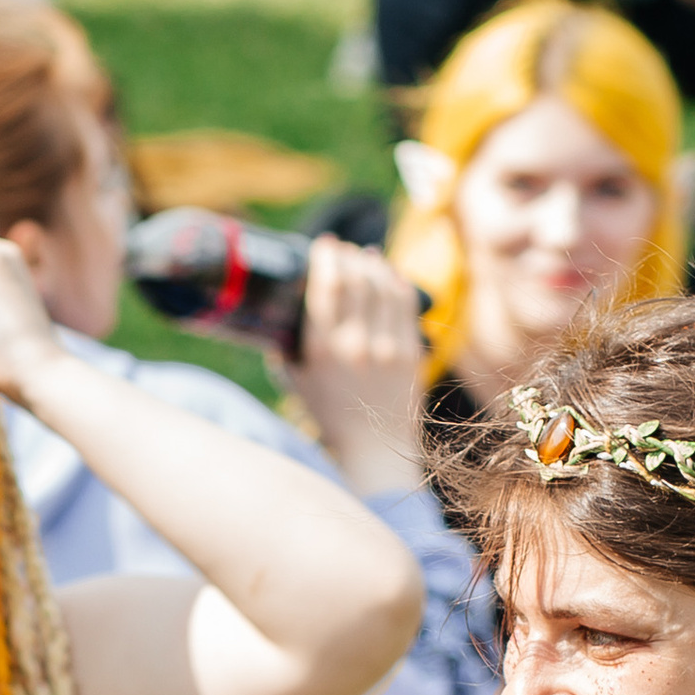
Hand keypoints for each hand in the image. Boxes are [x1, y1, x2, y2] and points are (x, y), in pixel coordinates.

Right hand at [283, 237, 424, 496]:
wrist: (373, 449)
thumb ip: (288, 347)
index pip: (327, 284)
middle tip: (343, 248)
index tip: (324, 245)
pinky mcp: (411, 351)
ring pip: (382, 283)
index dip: (327, 256)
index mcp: (323, 351)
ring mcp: (388, 347)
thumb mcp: (297, 382)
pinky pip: (404, 301)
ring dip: (372, 262)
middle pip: (356, 276)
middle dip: (349, 254)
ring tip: (364, 255)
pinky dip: (395, 280)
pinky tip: (387, 273)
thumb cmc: (329, 415)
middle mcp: (356, 345)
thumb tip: (282, 311)